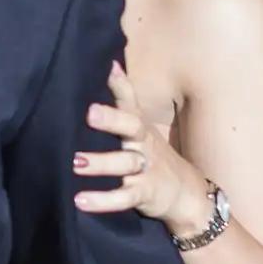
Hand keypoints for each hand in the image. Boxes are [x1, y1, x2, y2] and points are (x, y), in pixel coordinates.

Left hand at [73, 63, 216, 237]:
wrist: (188, 194)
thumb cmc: (153, 154)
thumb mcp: (142, 126)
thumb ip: (125, 98)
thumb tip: (111, 63)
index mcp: (140, 126)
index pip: (131, 102)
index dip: (121, 85)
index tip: (109, 68)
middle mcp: (143, 144)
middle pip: (131, 127)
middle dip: (112, 120)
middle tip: (90, 113)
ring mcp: (145, 169)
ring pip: (124, 163)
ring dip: (100, 163)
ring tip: (75, 162)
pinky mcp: (144, 193)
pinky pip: (123, 197)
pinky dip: (103, 200)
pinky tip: (80, 200)